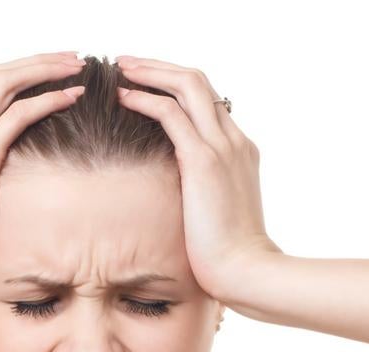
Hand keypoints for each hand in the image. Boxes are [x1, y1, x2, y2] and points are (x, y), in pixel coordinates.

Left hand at [113, 56, 281, 302]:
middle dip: (160, 67)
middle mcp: (234, 140)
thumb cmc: (230, 256)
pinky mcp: (204, 161)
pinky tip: (122, 97)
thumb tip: (179, 198)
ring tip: (120, 68)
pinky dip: (145, 99)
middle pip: (198, 82)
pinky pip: (170, 114)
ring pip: (187, 85)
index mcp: (241, 151)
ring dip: (150, 71)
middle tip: (127, 63)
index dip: (175, 87)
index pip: (208, 102)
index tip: (147, 84)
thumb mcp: (219, 214)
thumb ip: (204, 193)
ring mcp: (222, 147)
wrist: (247, 271)